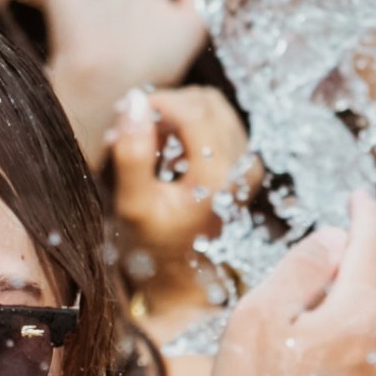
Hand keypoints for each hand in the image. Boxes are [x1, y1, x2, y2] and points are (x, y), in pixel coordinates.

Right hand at [113, 84, 252, 276]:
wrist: (182, 272)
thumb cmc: (153, 243)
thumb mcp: (134, 204)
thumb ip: (132, 154)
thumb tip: (133, 104)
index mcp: (219, 175)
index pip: (193, 110)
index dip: (159, 102)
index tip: (127, 113)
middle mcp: (243, 165)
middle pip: (205, 102)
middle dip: (167, 107)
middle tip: (133, 129)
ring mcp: (248, 163)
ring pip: (213, 108)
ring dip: (177, 113)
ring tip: (147, 139)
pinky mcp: (245, 163)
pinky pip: (218, 122)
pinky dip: (188, 124)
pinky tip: (165, 147)